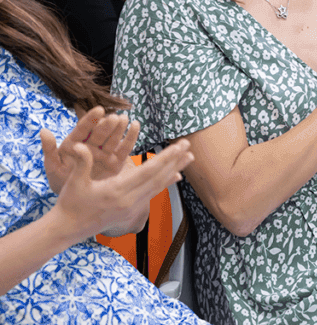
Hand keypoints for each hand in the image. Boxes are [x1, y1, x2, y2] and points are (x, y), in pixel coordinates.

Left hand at [41, 107, 139, 194]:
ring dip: (119, 127)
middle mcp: (91, 146)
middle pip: (100, 132)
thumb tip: (43, 130)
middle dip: (107, 124)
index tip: (99, 110)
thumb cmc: (61, 181)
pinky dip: (131, 136)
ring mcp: (105, 152)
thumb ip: (49, 149)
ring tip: (124, 119)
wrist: (75, 202)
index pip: (83, 129)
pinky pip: (125, 147)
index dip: (91, 119)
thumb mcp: (52, 166)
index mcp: (75, 143)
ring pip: (113, 137)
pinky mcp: (117, 160)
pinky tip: (135, 125)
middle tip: (113, 118)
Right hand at [50, 139, 191, 241]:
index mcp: (116, 191)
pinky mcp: (132, 211)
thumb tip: (79, 146)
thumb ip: (81, 163)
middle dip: (175, 160)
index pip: (148, 172)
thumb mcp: (73, 182)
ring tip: (189, 157)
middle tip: (189, 145)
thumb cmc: (69, 204)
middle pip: (158, 178)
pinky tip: (176, 174)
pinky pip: (153, 193)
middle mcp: (129, 201)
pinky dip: (165, 182)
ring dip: (175, 170)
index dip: (166, 158)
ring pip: (158, 186)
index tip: (179, 146)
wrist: (68, 230)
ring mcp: (132, 207)